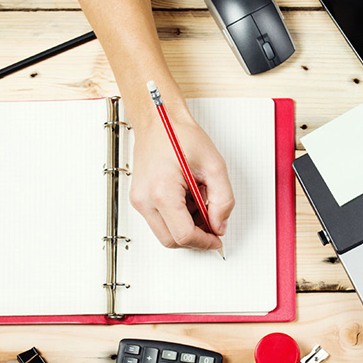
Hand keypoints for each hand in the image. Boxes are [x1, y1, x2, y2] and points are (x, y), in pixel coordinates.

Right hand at [129, 100, 234, 248]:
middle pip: (172, 240)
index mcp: (162, 191)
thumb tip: (220, 224)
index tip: (217, 238)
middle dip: (196, 237)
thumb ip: (223, 200)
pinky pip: (160, 220)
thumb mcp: (214, 165)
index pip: (184, 235)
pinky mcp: (139, 198)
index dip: (205, 241)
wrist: (158, 121)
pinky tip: (189, 198)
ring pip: (165, 232)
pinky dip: (178, 217)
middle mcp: (145, 199)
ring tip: (200, 200)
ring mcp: (139, 200)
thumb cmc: (180, 136)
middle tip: (213, 224)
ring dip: (187, 227)